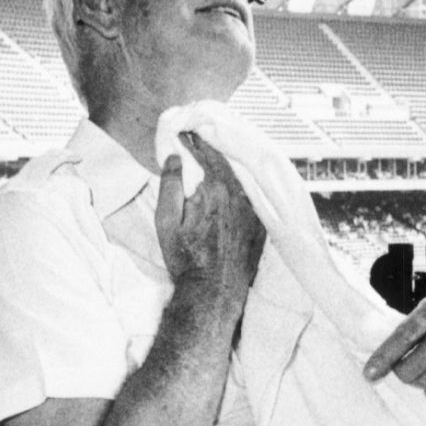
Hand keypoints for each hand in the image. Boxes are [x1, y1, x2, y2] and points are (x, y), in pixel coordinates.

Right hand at [155, 130, 265, 301]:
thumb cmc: (186, 260)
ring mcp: (253, 208)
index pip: (201, 150)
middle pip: (223, 157)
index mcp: (214, 189)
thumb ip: (170, 185)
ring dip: (224, 161)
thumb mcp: (165, 222)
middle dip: (208, 144)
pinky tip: (227, 182)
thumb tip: (176, 156)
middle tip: (194, 135)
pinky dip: (238, 183)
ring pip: (239, 173)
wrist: (214, 293)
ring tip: (209, 152)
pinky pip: (250, 192)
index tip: (180, 131)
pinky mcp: (260, 221)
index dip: (189, 138)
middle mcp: (239, 194)